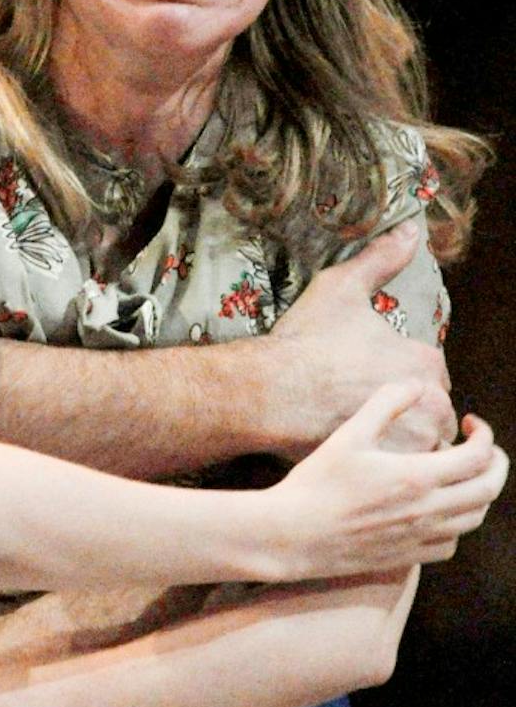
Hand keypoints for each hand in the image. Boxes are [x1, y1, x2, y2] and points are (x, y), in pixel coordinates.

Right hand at [264, 222, 454, 458]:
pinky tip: (373, 462)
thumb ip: (381, 258)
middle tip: (376, 406)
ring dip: (412, 442)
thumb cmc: (305, 344)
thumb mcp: (342, 287)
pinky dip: (397, 469)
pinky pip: (410, 475)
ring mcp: (413, 444)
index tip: (380, 373)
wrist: (270, 396)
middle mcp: (431, 406)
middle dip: (415, 410)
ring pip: (428, 445)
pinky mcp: (391, 474)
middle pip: (437, 411)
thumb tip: (411, 231)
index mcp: (425, 363)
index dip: (407, 372)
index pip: (433, 371)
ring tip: (381, 438)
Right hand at [267, 381, 508, 580]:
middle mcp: (427, 511)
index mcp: (416, 477)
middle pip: (488, 490)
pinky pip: (450, 545)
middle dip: (497, 464)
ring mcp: (419, 538)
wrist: (292, 535)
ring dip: (479, 493)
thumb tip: (417, 385)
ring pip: (474, 519)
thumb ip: (386, 403)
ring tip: (464, 475)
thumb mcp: (349, 434)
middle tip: (483, 447)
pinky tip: (439, 509)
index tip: (471, 423)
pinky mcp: (406, 558)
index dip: (484, 435)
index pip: (478, 457)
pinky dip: (457, 525)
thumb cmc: (316, 483)